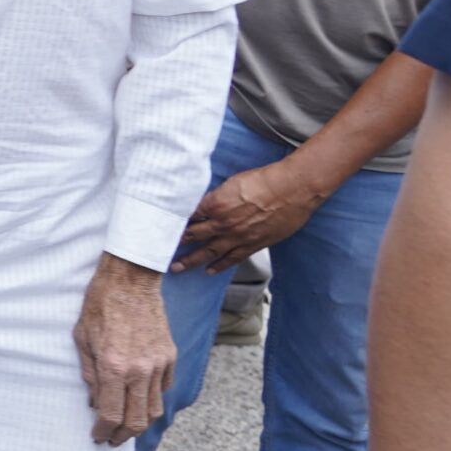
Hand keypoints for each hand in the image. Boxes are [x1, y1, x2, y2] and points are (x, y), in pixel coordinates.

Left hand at [74, 254, 174, 444]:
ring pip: (154, 409)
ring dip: (140, 423)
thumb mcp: (82, 339)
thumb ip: (89, 374)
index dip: (103, 431)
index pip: (111, 414)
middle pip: (136, 420)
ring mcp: (158, 364)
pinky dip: (152, 399)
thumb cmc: (99, 306)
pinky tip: (139, 400)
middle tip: (111, 440)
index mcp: (113, 366)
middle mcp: (139, 370)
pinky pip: (163, 388)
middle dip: (122, 436)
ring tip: (126, 427)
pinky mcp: (169, 355)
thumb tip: (94, 401)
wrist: (129, 280)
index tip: (97, 436)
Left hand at [174, 158, 324, 272]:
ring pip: (209, 251)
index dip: (174, 222)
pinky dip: (219, 265)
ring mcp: (238, 236)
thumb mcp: (231, 183)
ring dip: (191, 260)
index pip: (188, 215)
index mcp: (215, 204)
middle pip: (193, 235)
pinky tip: (209, 270)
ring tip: (177, 267)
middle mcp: (223, 223)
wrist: (291, 189)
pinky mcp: (253, 244)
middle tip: (159, 250)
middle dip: (176, 244)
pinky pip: (232, 258)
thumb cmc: (263, 180)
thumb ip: (216, 196)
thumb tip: (206, 202)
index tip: (161, 226)